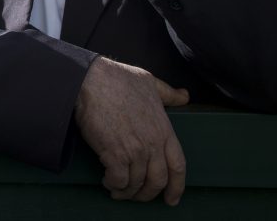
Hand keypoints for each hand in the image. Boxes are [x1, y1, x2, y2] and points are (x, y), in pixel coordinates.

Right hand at [75, 57, 188, 205]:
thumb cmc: (118, 78)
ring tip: (118, 190)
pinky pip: (118, 180)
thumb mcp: (150, 82)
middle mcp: (152, 143)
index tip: (172, 198)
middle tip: (138, 196)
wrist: (91, 80)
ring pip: (137, 184)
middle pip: (157, 181)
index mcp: (164, 129)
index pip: (178, 166)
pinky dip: (113, 185)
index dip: (177, 186)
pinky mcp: (114, 154)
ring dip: (127, 192)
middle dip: (148, 194)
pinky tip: (107, 181)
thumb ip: (168, 93)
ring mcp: (135, 150)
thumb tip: (184, 95)